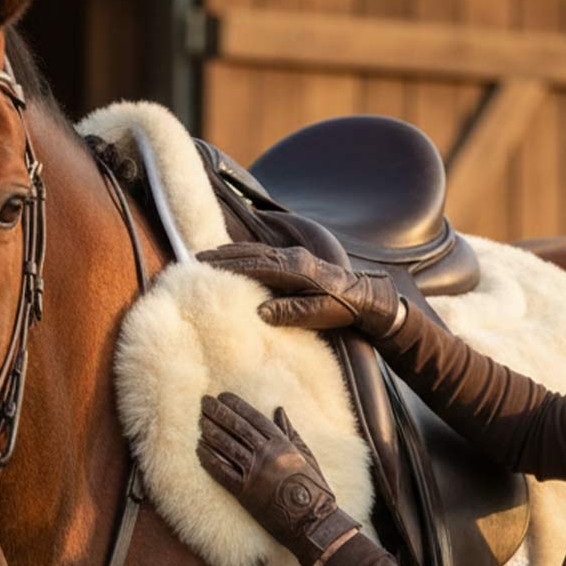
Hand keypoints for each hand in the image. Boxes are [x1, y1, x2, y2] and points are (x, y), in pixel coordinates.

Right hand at [196, 244, 405, 338]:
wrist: (369, 297)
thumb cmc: (345, 309)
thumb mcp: (321, 315)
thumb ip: (292, 311)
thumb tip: (261, 312)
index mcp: (298, 269)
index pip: (258, 266)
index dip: (231, 266)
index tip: (207, 267)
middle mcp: (294, 257)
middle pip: (252, 253)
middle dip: (223, 255)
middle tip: (196, 259)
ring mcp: (295, 256)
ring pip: (257, 250)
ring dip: (232, 252)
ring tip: (208, 256)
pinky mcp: (297, 260)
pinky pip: (265, 253)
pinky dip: (245, 253)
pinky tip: (234, 257)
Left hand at [196, 392, 361, 565]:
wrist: (311, 520)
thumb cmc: (312, 487)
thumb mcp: (305, 454)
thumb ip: (290, 432)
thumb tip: (279, 409)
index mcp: (282, 444)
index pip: (254, 418)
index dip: (237, 405)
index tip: (223, 396)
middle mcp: (266, 455)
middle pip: (237, 428)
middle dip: (219, 413)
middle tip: (204, 402)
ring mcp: (254, 473)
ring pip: (227, 447)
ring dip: (211, 432)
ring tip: (200, 421)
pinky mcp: (244, 492)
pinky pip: (222, 472)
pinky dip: (209, 459)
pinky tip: (199, 449)